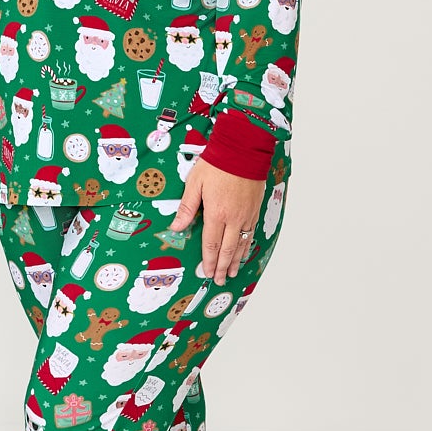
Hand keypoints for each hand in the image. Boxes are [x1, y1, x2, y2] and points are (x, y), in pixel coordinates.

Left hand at [169, 158, 267, 284]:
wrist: (243, 150)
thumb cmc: (217, 163)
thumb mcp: (195, 183)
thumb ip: (187, 207)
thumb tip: (176, 226)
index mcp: (216, 213)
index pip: (211, 244)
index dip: (208, 261)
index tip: (206, 273)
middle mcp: (233, 218)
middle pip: (227, 249)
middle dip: (222, 267)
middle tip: (219, 280)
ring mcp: (246, 215)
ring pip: (241, 244)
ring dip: (235, 260)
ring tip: (231, 272)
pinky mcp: (255, 209)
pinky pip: (251, 233)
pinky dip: (247, 246)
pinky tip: (244, 251)